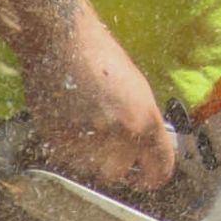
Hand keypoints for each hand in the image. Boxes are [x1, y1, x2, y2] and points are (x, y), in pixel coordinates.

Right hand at [21, 16, 176, 193]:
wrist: (63, 42)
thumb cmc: (102, 59)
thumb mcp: (138, 91)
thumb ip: (144, 125)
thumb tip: (147, 153)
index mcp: (146, 122)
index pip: (159, 169)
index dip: (152, 177)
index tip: (144, 179)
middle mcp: (121, 136)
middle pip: (119, 173)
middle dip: (113, 162)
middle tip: (103, 139)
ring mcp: (89, 141)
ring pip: (91, 170)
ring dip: (88, 155)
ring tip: (83, 122)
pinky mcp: (60, 141)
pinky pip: (67, 160)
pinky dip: (67, 146)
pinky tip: (67, 119)